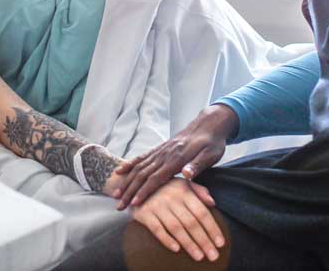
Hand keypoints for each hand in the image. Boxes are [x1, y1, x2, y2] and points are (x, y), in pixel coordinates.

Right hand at [113, 104, 236, 207]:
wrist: (208, 124)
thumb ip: (197, 165)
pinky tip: (120, 171)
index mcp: (177, 158)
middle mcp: (165, 154)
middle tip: (119, 205)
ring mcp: (160, 151)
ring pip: (139, 167)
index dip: (145, 191)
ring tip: (116, 194)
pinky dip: (130, 165)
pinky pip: (141, 157)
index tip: (134, 203)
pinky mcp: (160, 149)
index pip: (157, 178)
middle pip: (143, 174)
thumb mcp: (211, 155)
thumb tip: (186, 174)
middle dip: (130, 190)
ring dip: (127, 181)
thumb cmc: (212, 143)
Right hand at [131, 178, 224, 261]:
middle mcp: (171, 197)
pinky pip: (157, 229)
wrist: (134, 185)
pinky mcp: (143, 213)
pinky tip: (176, 249)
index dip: (212, 229)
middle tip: (213, 256)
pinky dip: (167, 240)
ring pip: (176, 228)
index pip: (202, 212)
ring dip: (189, 244)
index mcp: (184, 191)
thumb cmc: (164, 187)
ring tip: (199, 257)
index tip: (220, 243)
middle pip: (191, 223)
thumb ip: (198, 190)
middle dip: (204, 241)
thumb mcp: (181, 183)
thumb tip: (213, 202)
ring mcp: (157, 205)